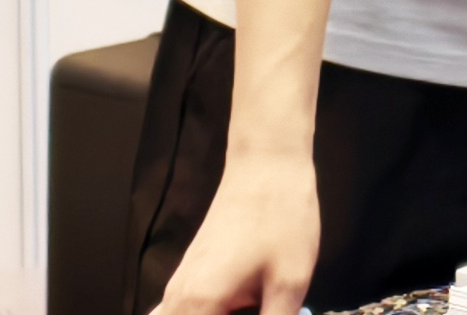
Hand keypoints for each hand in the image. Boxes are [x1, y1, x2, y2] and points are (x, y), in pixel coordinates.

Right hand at [155, 151, 318, 314]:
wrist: (266, 166)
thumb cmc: (281, 219)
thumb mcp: (290, 282)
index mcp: (198, 306)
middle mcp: (177, 301)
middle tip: (258, 311)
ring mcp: (178, 289)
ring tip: (250, 309)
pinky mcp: (188, 279)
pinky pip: (178, 314)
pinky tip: (236, 309)